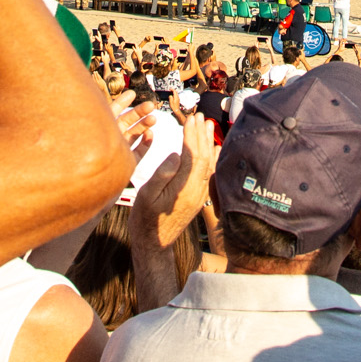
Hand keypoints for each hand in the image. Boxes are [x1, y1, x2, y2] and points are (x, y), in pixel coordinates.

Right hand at [132, 112, 215, 249]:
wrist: (155, 245)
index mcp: (184, 189)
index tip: (190, 119)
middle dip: (201, 135)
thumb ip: (162, 174)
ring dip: (208, 143)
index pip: (192, 156)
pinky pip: (208, 173)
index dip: (192, 136)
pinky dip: (211, 158)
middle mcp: (196, 191)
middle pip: (203, 157)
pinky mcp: (198, 197)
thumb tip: (176, 154)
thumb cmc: (146, 220)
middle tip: (199, 116)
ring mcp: (199, 195)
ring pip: (208, 164)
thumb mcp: (147, 196)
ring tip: (207, 125)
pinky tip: (214, 149)